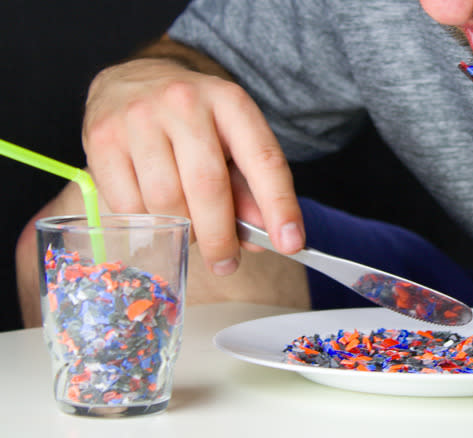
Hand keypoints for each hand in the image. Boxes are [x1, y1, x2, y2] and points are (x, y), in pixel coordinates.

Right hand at [82, 57, 304, 274]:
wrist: (135, 80)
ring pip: (166, 200)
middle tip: (227, 263)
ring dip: (182, 231)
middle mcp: (184, 102)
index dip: (279, 205)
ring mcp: (138, 118)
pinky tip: (157, 216)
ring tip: (189, 230)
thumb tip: (261, 236)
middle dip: (221, 237)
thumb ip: (249, 188)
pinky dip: (148, 225)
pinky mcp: (101, 138)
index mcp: (230, 101)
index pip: (263, 158)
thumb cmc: (193, 121)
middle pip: (208, 186)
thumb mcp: (232, 142)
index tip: (290, 243)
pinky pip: (128, 205)